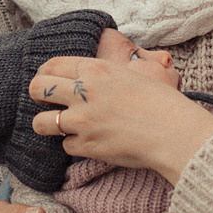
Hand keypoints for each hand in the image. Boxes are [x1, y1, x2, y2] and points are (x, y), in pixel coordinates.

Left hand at [29, 57, 212, 184]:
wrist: (175, 132)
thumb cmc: (161, 102)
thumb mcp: (129, 75)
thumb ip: (101, 75)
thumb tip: (82, 78)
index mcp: (96, 69)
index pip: (51, 65)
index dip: (45, 74)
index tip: (47, 81)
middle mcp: (84, 93)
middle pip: (37, 89)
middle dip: (38, 96)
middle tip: (47, 103)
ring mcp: (82, 121)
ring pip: (41, 123)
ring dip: (47, 124)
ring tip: (59, 126)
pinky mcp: (87, 146)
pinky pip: (66, 146)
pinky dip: (75, 145)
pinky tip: (89, 141)